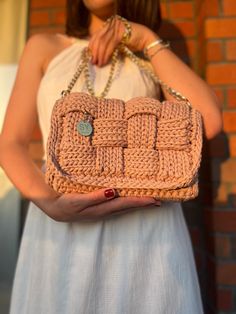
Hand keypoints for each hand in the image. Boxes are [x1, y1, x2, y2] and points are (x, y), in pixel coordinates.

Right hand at [42, 188, 160, 221]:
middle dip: (144, 203)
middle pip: (129, 206)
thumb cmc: (66, 204)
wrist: (54, 209)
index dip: (140, 201)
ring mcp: (103, 209)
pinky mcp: (99, 206)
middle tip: (160, 200)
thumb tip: (113, 192)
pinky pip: (118, 204)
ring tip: (151, 201)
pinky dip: (128, 202)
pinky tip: (131, 199)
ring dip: (138, 203)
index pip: (126, 203)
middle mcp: (106, 210)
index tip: (155, 199)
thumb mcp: (78, 201)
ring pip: (125, 206)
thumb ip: (95, 197)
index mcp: (102, 208)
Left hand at [88, 15, 157, 66]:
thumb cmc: (131, 43)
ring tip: (99, 64)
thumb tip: (94, 54)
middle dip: (94, 52)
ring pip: (103, 43)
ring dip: (100, 55)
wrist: (146, 40)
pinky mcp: (121, 33)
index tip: (90, 57)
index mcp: (109, 25)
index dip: (91, 47)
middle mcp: (111, 23)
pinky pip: (110, 45)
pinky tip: (104, 61)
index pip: (96, 36)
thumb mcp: (116, 43)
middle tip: (93, 62)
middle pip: (98, 39)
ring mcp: (116, 27)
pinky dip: (106, 54)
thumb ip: (106, 45)